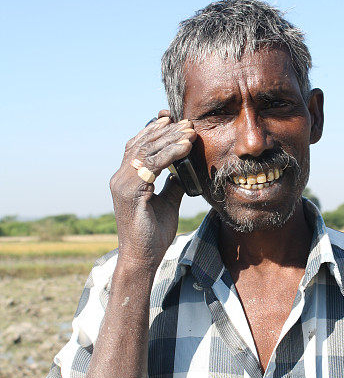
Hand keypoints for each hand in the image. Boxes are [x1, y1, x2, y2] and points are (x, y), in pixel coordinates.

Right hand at [110, 110, 196, 271]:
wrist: (142, 258)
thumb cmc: (152, 234)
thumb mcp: (167, 203)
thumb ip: (172, 184)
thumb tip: (184, 170)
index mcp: (126, 178)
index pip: (138, 145)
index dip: (154, 130)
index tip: (174, 118)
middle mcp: (119, 177)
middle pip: (142, 143)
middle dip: (166, 130)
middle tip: (187, 122)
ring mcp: (122, 183)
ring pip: (147, 150)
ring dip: (170, 138)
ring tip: (190, 131)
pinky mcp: (129, 191)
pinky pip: (152, 165)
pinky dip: (170, 153)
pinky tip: (185, 146)